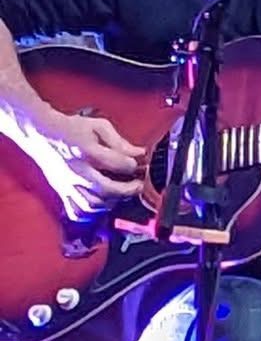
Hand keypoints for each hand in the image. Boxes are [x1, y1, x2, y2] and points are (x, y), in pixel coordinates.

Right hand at [0, 98, 143, 221]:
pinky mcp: (62, 192)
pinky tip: (100, 204)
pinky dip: (92, 213)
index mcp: (87, 150)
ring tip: (120, 193)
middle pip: (107, 189)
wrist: (41, 134)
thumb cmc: (72, 129)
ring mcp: (68, 184)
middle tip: (138, 185)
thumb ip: (120, 142)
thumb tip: (139, 154)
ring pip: (93, 204)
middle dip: (128, 190)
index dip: (132, 165)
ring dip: (112, 202)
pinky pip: (77, 211)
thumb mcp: (98, 127)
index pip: (118, 164)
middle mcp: (77, 170)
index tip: (136, 164)